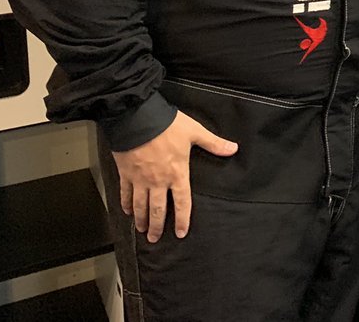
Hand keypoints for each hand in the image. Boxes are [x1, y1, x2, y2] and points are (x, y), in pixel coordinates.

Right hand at [112, 110, 237, 242]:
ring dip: (141, 219)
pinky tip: (126, 211)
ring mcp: (140, 179)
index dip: (183, 219)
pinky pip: (125, 193)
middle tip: (155, 238)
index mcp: (177, 173)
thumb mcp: (195, 132)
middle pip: (158, 209)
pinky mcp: (125, 173)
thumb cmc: (168, 125)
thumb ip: (213, 143)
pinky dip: (125, 203)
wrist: (138, 118)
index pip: (182, 202)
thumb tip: (233, 149)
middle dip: (157, 226)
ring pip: (140, 205)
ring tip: (142, 230)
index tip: (181, 233)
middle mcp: (158, 181)